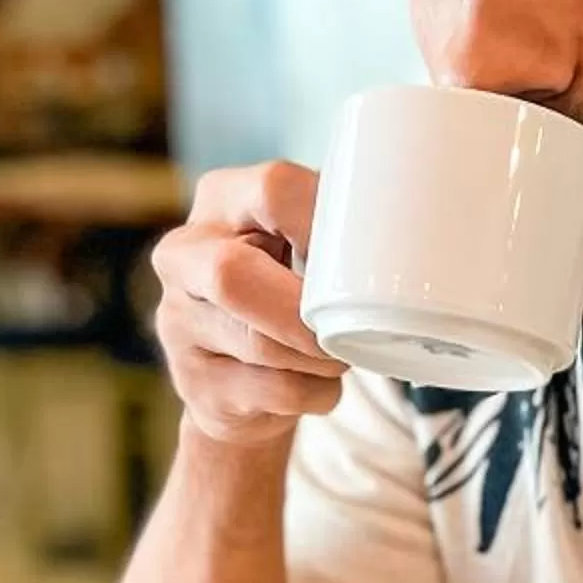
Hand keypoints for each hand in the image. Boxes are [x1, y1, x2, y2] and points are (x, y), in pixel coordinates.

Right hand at [151, 159, 347, 447]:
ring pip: (260, 343)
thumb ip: (329, 231)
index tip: (358, 257)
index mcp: (219, 201)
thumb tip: (404, 237)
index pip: (274, 190)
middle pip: (234, 274)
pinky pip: (273, 391)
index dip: (325, 224)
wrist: (237, 382)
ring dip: (320, 358)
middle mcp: (183, 257)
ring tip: (337, 356)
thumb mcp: (297, 246)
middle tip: (346, 328)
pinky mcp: (195, 385)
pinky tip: (317, 383)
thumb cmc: (283, 294)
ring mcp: (178, 324)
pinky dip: (315, 392)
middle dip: (305, 311)